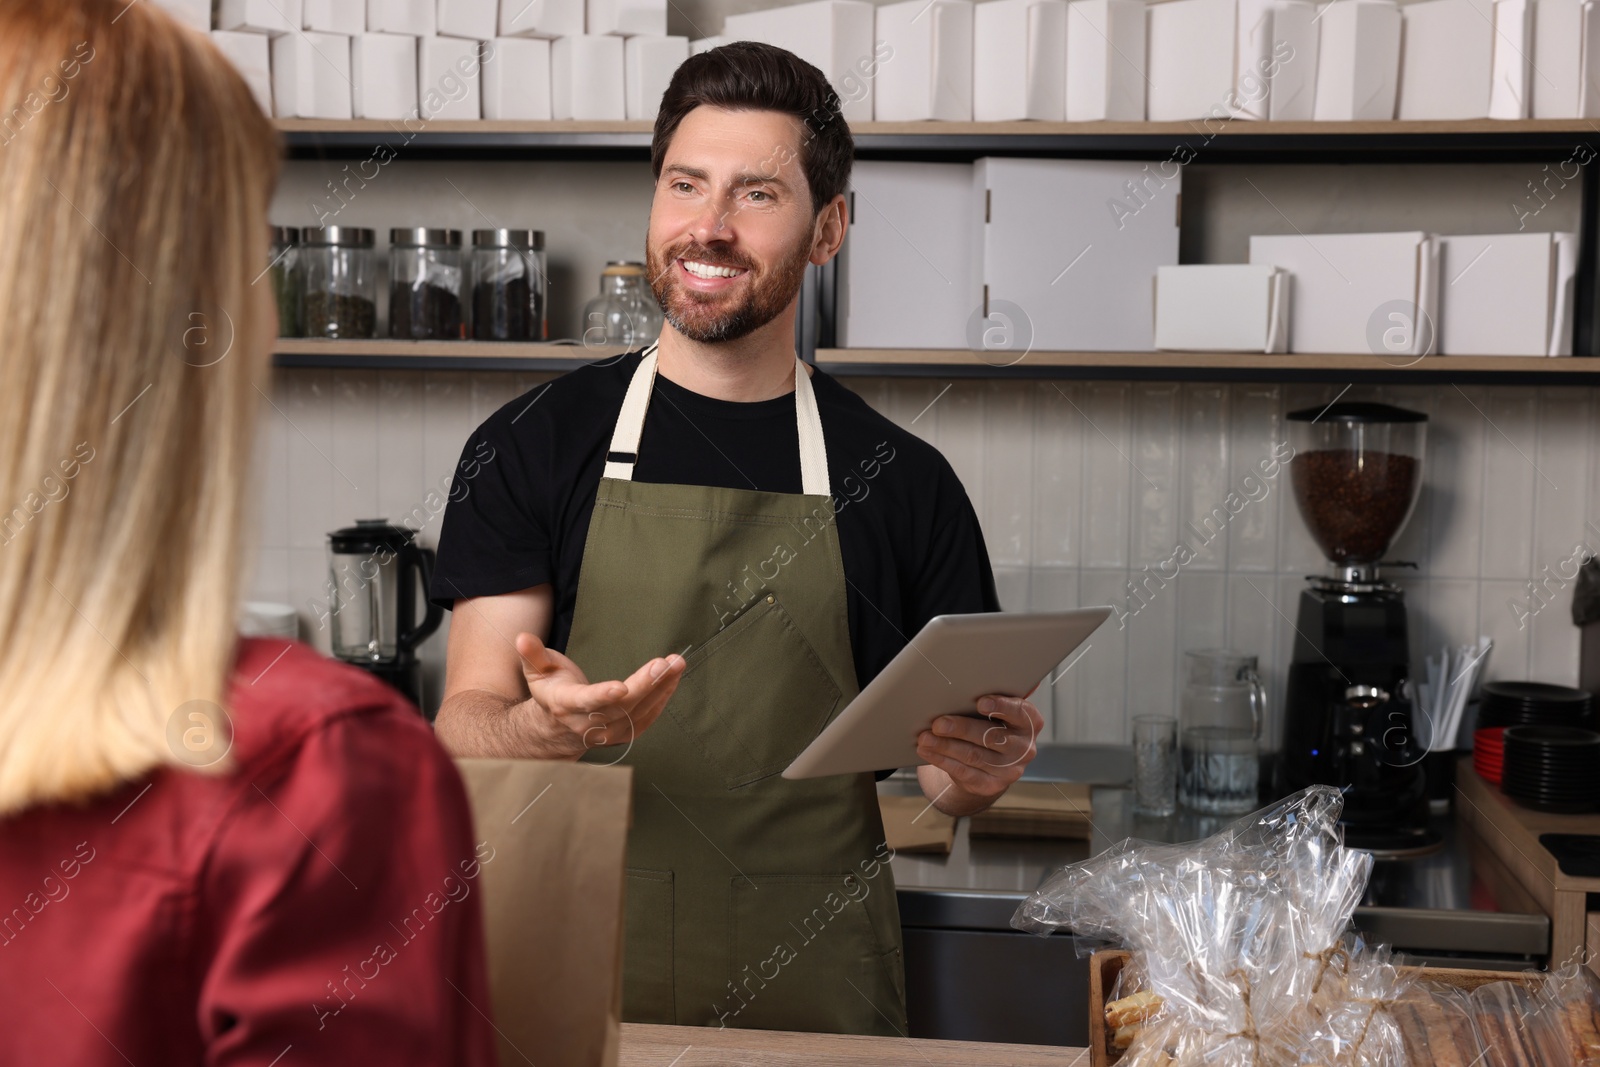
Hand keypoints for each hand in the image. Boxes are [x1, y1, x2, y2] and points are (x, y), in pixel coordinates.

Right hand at [512, 632, 684, 758]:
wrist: (554, 729)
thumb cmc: (549, 692)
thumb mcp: (536, 671)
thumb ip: (532, 654)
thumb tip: (522, 637)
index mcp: (566, 705)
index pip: (587, 702)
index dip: (603, 695)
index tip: (622, 687)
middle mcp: (588, 723)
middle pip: (621, 707)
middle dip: (646, 684)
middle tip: (666, 663)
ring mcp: (607, 733)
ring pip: (639, 713)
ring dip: (661, 688)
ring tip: (677, 665)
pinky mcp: (623, 735)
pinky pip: (647, 719)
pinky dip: (663, 699)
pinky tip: (673, 679)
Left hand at [916, 695, 1042, 801]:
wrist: (989, 764)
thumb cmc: (990, 725)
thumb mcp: (996, 711)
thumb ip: (993, 696)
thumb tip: (984, 673)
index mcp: (1030, 722)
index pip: (1020, 712)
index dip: (1001, 706)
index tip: (980, 701)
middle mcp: (1024, 747)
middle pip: (991, 736)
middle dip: (961, 728)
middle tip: (938, 723)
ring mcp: (1010, 769)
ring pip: (973, 755)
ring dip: (945, 745)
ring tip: (925, 737)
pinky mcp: (991, 785)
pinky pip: (964, 771)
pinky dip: (942, 759)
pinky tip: (928, 751)